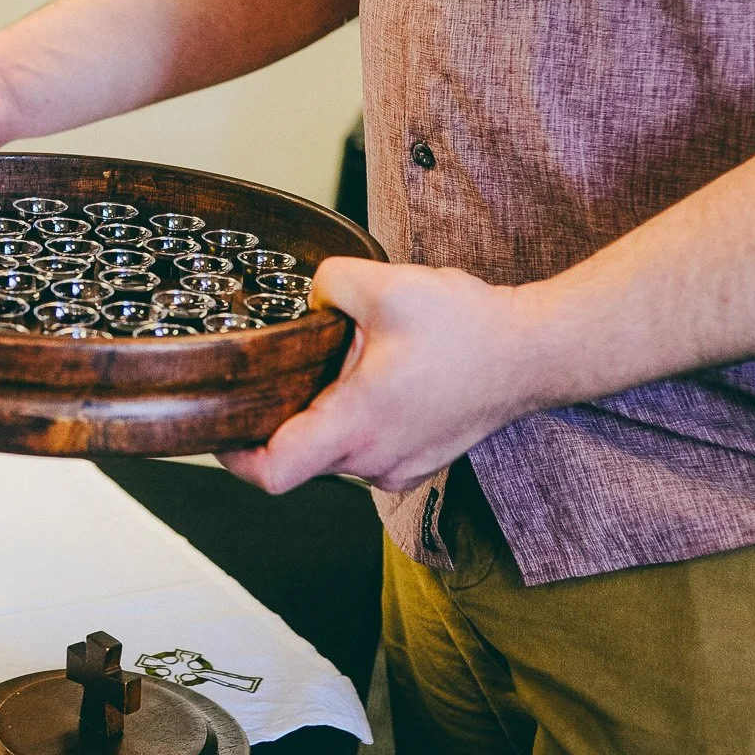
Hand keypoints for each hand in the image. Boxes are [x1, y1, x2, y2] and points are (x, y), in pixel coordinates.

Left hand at [218, 259, 551, 493]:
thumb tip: (312, 296)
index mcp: (356, 425)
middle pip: (297, 457)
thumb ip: (331, 282)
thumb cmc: (470, 329)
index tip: (220, 424)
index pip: (271, 472)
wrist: (535, 354)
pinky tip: (376, 376)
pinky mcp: (416, 462)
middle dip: (284, 413)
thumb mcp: (387, 284)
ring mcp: (397, 468)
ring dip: (326, 412)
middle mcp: (373, 461)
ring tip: (348, 361)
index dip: (232, 454)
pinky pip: (365, 449)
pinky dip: (356, 419)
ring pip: (333, 451)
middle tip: (286, 366)